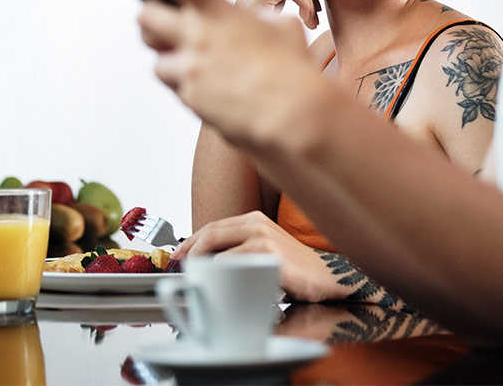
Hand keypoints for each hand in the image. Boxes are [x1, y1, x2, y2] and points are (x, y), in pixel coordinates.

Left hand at [99, 0, 318, 149]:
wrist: (292, 113)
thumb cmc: (291, 68)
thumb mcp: (279, 27)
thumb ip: (255, 19)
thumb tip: (250, 24)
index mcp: (215, 8)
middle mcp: (195, 34)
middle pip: (144, 18)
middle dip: (152, 23)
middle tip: (169, 30)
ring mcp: (189, 67)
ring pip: (158, 61)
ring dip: (173, 62)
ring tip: (208, 70)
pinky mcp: (188, 97)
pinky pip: (177, 88)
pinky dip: (192, 89)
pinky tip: (220, 92)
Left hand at [174, 211, 336, 302]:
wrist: (323, 275)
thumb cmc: (292, 266)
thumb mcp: (263, 248)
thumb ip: (239, 247)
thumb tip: (206, 260)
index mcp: (254, 218)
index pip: (213, 226)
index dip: (191, 241)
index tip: (179, 254)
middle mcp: (256, 223)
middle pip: (211, 233)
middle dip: (189, 251)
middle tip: (180, 267)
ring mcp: (262, 237)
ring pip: (218, 249)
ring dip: (201, 265)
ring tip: (197, 279)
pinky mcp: (267, 254)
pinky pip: (231, 264)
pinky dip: (219, 274)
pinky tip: (218, 284)